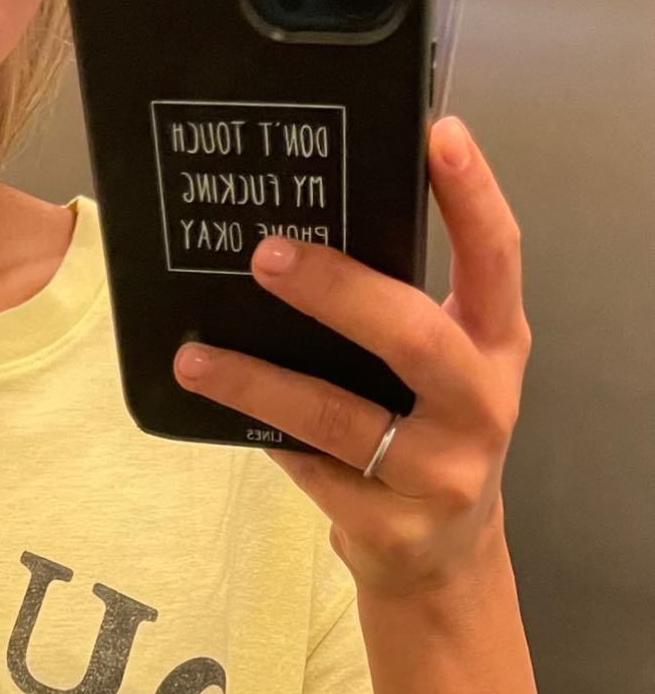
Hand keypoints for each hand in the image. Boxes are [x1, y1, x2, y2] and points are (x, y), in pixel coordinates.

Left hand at [172, 116, 531, 598]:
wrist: (443, 559)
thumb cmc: (431, 437)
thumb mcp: (443, 368)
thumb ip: (404, 310)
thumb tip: (304, 237)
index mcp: (496, 345)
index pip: (497, 258)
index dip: (473, 195)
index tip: (440, 134)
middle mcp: (480, 406)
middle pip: (413, 337)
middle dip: (338, 292)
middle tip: (267, 256)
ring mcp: (439, 473)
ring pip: (339, 417)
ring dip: (259, 382)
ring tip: (196, 357)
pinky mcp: (391, 527)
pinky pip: (311, 470)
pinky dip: (266, 437)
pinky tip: (225, 411)